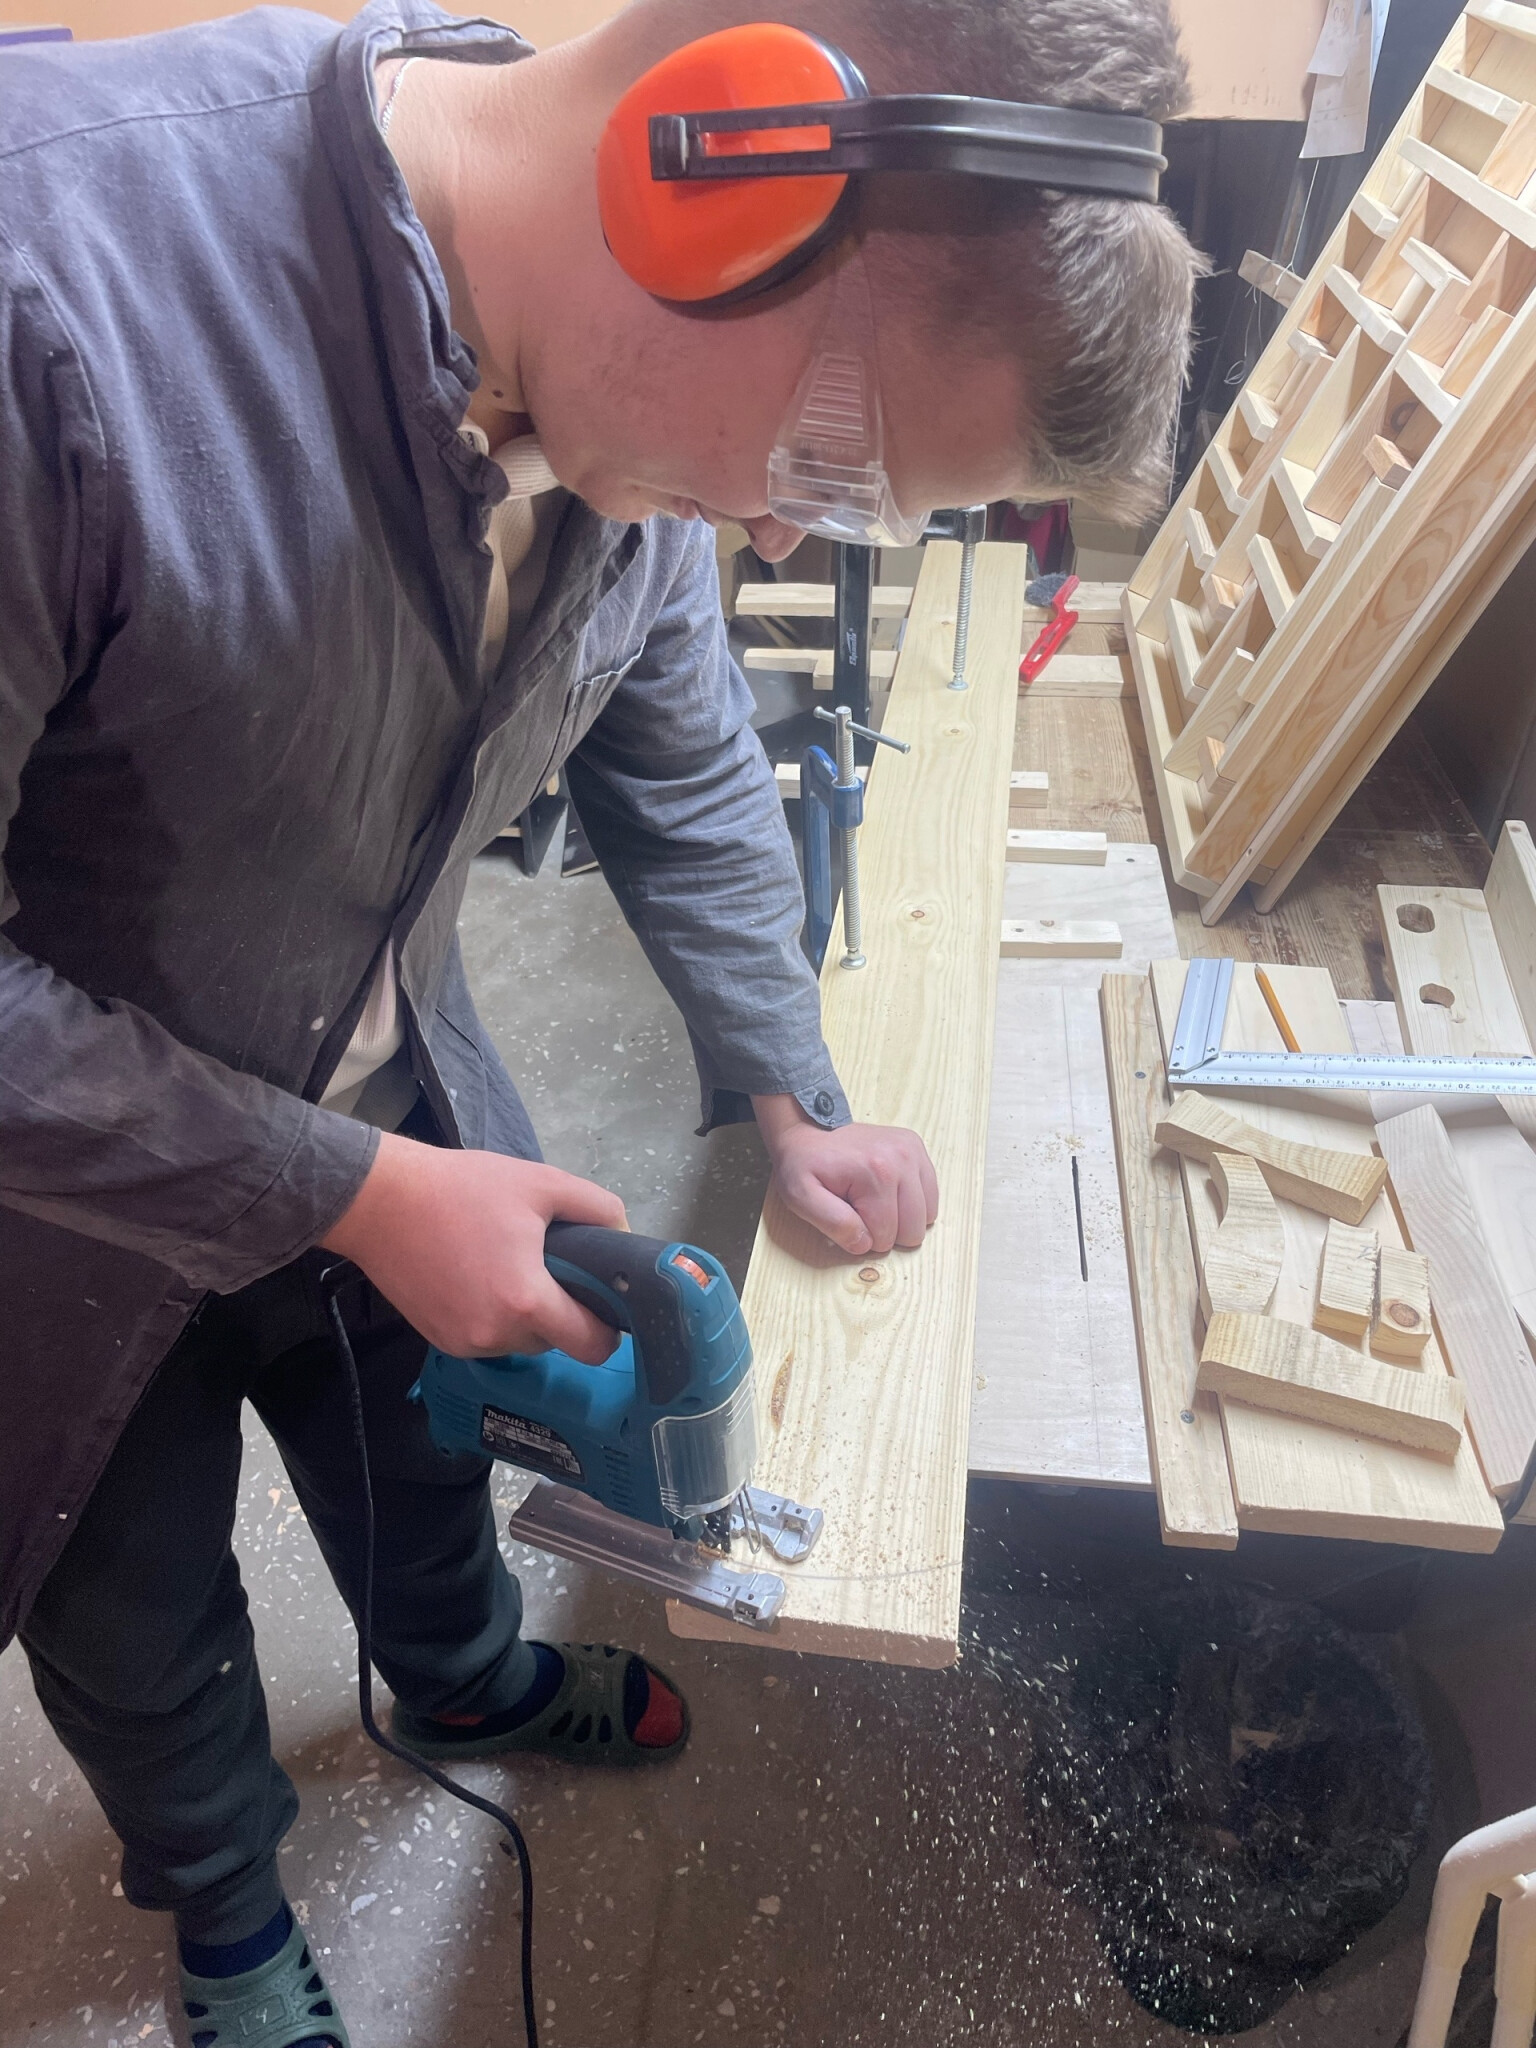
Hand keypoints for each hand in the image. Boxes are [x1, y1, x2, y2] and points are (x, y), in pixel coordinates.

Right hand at [321, 1134, 627, 1362]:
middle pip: (554, 1341)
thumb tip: (624, 1235)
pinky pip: (485, 1338)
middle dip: (560, 1311)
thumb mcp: (541, 1183)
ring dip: (525, 1315)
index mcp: (526, 1301)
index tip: (604, 1303)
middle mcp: (496, 1334)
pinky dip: (492, 1315)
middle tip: (550, 1266)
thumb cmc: (462, 1189)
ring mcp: (463, 1342)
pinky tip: (479, 1275)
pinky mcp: (438, 1340)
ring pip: (519, 1341)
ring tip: (509, 1265)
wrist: (379, 1201)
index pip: (590, 1345)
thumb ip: (597, 1208)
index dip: (607, 1329)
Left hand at [752, 1095, 938, 1257]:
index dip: (862, 1235)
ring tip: (873, 1200)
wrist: (808, 1128)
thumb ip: (833, 1225)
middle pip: (912, 1230)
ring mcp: (913, 1152)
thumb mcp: (801, 1197)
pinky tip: (888, 1193)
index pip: (885, 1236)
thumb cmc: (803, 1164)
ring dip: (900, 1218)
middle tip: (859, 1209)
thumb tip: (865, 1244)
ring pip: (926, 1216)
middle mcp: (902, 1159)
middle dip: (885, 1230)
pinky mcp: (917, 1148)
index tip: (845, 1214)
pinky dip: (912, 1204)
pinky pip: (931, 1196)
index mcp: (877, 1173)